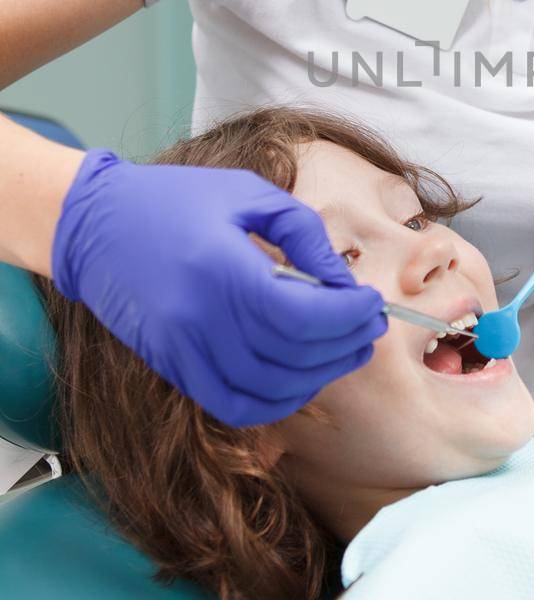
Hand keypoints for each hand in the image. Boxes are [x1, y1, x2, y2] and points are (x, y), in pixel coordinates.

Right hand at [52, 149, 387, 425]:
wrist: (95, 223)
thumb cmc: (175, 199)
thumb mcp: (249, 195)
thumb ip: (304, 235)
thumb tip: (344, 283)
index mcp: (222, 269)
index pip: (303, 316)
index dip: (348, 316)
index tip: (373, 302)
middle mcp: (200, 318)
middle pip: (294, 355)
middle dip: (345, 344)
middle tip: (371, 326)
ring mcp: (183, 350)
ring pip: (271, 388)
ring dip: (320, 375)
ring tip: (346, 349)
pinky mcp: (173, 367)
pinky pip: (235, 404)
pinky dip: (277, 400)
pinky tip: (303, 377)